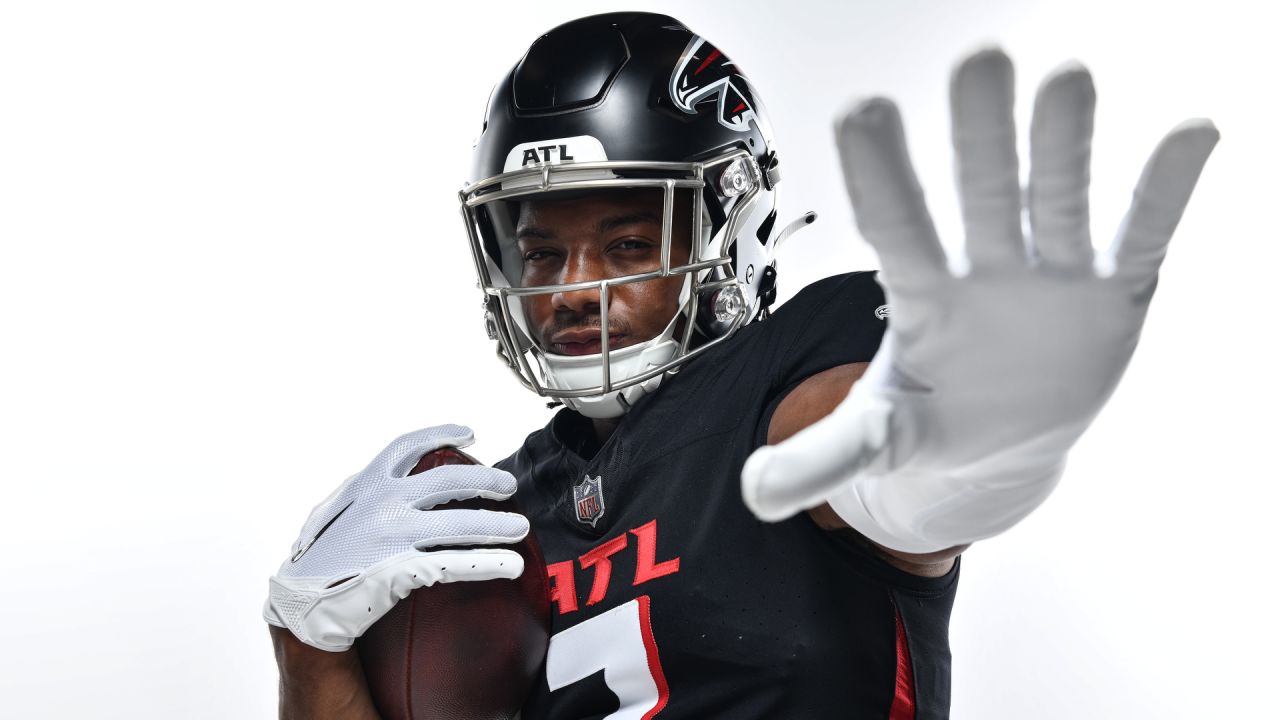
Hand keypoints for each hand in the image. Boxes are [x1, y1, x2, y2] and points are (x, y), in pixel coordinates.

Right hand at [264, 424, 528, 650]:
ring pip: (459, 524)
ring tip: (520, 528)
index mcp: (367, 483)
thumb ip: (368, 493)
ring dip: (496, 525)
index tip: (469, 435)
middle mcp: (382, 502)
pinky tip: (510, 566)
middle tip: (509, 487)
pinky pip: (454, 563)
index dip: (441, 435)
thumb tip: (397, 480)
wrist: (299, 604)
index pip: (408, 445)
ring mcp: (392, 536)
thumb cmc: (322, 558)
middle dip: (485, 481)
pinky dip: (487, 564)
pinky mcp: (400, 570)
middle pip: (448, 481)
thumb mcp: (339, 511)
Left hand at [741, 49, 1216, 547]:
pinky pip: (1141, 235)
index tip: (863, 112)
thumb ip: (822, 458)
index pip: (897, 229)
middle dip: (981, 136)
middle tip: (978, 60)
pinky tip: (1191, 134)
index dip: (882, 178)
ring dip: (1064, 146)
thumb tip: (751, 494)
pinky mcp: (1112, 290)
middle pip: (983, 195)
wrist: (1001, 439)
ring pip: (1058, 199)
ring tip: (1067, 81)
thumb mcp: (876, 440)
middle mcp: (984, 268)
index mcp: (922, 297)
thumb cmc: (932, 419)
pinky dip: (1165, 191)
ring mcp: (1051, 273)